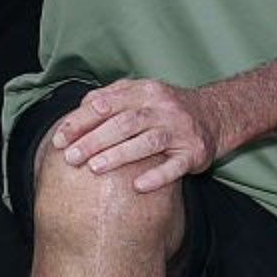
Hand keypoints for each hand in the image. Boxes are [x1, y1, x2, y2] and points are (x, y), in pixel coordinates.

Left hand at [53, 77, 216, 188]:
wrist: (216, 114)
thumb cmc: (168, 108)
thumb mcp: (142, 94)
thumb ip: (113, 97)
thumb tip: (81, 107)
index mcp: (145, 91)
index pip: (107, 104)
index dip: (81, 121)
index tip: (60, 138)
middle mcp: (163, 108)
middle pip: (124, 122)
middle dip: (94, 140)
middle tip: (70, 157)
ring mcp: (180, 130)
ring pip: (147, 142)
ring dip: (119, 154)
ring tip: (94, 168)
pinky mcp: (194, 152)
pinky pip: (175, 166)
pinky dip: (157, 176)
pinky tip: (138, 186)